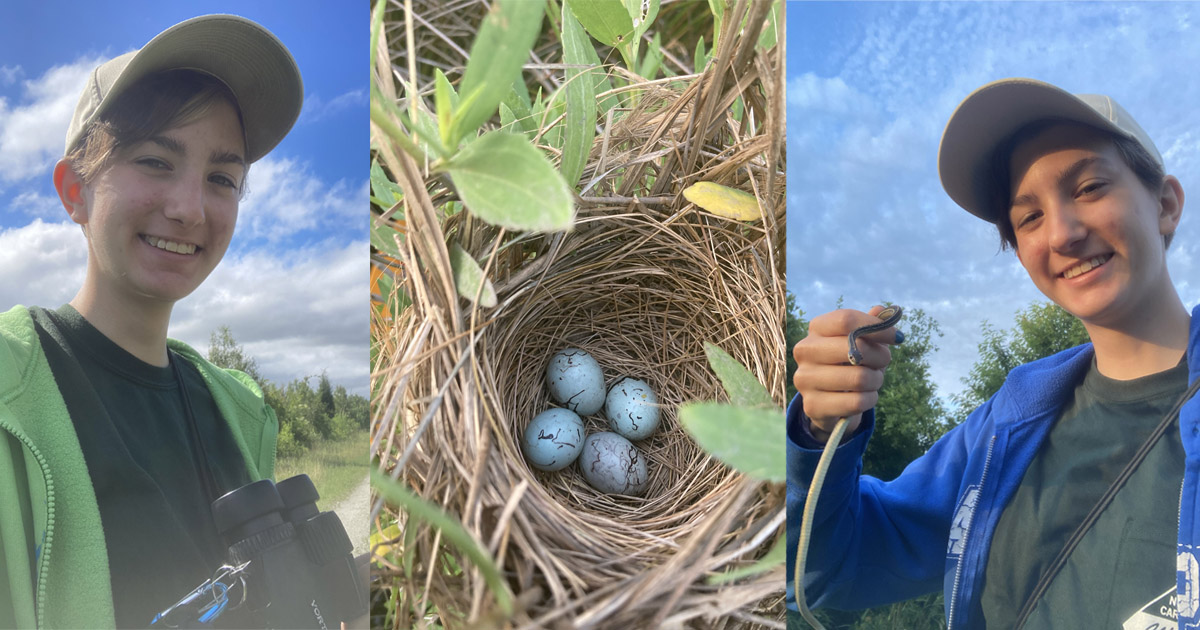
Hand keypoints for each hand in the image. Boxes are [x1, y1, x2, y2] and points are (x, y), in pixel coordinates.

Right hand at [791, 305, 902, 443]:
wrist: (827, 399)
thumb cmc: (848, 363)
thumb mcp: (859, 341)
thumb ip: (870, 325)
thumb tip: (882, 310)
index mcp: (816, 328)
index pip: (846, 320)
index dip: (877, 327)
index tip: (896, 337)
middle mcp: (805, 351)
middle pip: (855, 347)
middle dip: (881, 356)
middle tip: (884, 361)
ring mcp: (804, 379)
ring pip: (859, 377)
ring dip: (876, 380)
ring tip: (873, 380)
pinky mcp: (812, 405)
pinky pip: (856, 402)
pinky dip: (870, 399)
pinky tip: (866, 396)